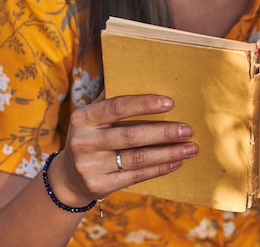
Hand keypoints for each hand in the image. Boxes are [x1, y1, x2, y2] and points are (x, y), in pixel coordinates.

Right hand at [50, 93, 197, 204]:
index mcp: (83, 118)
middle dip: (164, 132)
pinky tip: (176, 162)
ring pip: (137, 159)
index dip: (144, 104)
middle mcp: (83, 142)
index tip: (170, 103)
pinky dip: (159, 168)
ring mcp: (90, 166)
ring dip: (168, 153)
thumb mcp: (94, 115)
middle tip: (188, 130)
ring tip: (190, 148)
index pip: (117, 107)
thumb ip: (114, 98)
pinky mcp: (98, 186)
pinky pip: (135, 176)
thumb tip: (144, 73)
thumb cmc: (92, 135)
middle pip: (131, 136)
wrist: (69, 177)